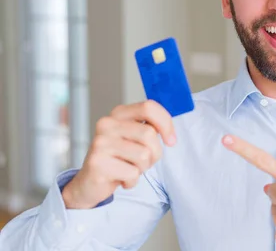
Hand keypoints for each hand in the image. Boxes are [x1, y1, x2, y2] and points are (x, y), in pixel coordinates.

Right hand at [62, 100, 176, 208]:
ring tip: (129, 169)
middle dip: (155, 153)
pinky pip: (132, 173)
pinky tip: (119, 179)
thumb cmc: (118, 159)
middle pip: (149, 134)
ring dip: (142, 168)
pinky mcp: (98, 163)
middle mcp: (107, 124)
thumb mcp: (134, 139)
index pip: (148, 107)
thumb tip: (170, 134)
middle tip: (142, 162)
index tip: (171, 140)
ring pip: (144, 155)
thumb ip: (150, 129)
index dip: (166, 123)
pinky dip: (132, 181)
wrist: (89, 183)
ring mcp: (100, 143)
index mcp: (118, 114)